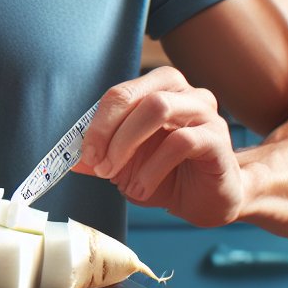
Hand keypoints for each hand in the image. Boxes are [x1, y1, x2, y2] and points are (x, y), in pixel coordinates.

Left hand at [74, 67, 246, 226]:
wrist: (206, 199)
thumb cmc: (166, 173)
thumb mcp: (124, 165)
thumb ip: (99, 156)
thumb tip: (69, 159)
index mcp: (157, 89)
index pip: (119, 94)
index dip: (96, 123)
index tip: (85, 154)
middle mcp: (183, 92)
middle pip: (136, 95)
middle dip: (108, 130)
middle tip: (98, 164)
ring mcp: (204, 111)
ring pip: (158, 108)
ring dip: (127, 145)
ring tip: (116, 177)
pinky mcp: (217, 138)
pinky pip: (181, 141)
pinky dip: (153, 168)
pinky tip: (142, 188)